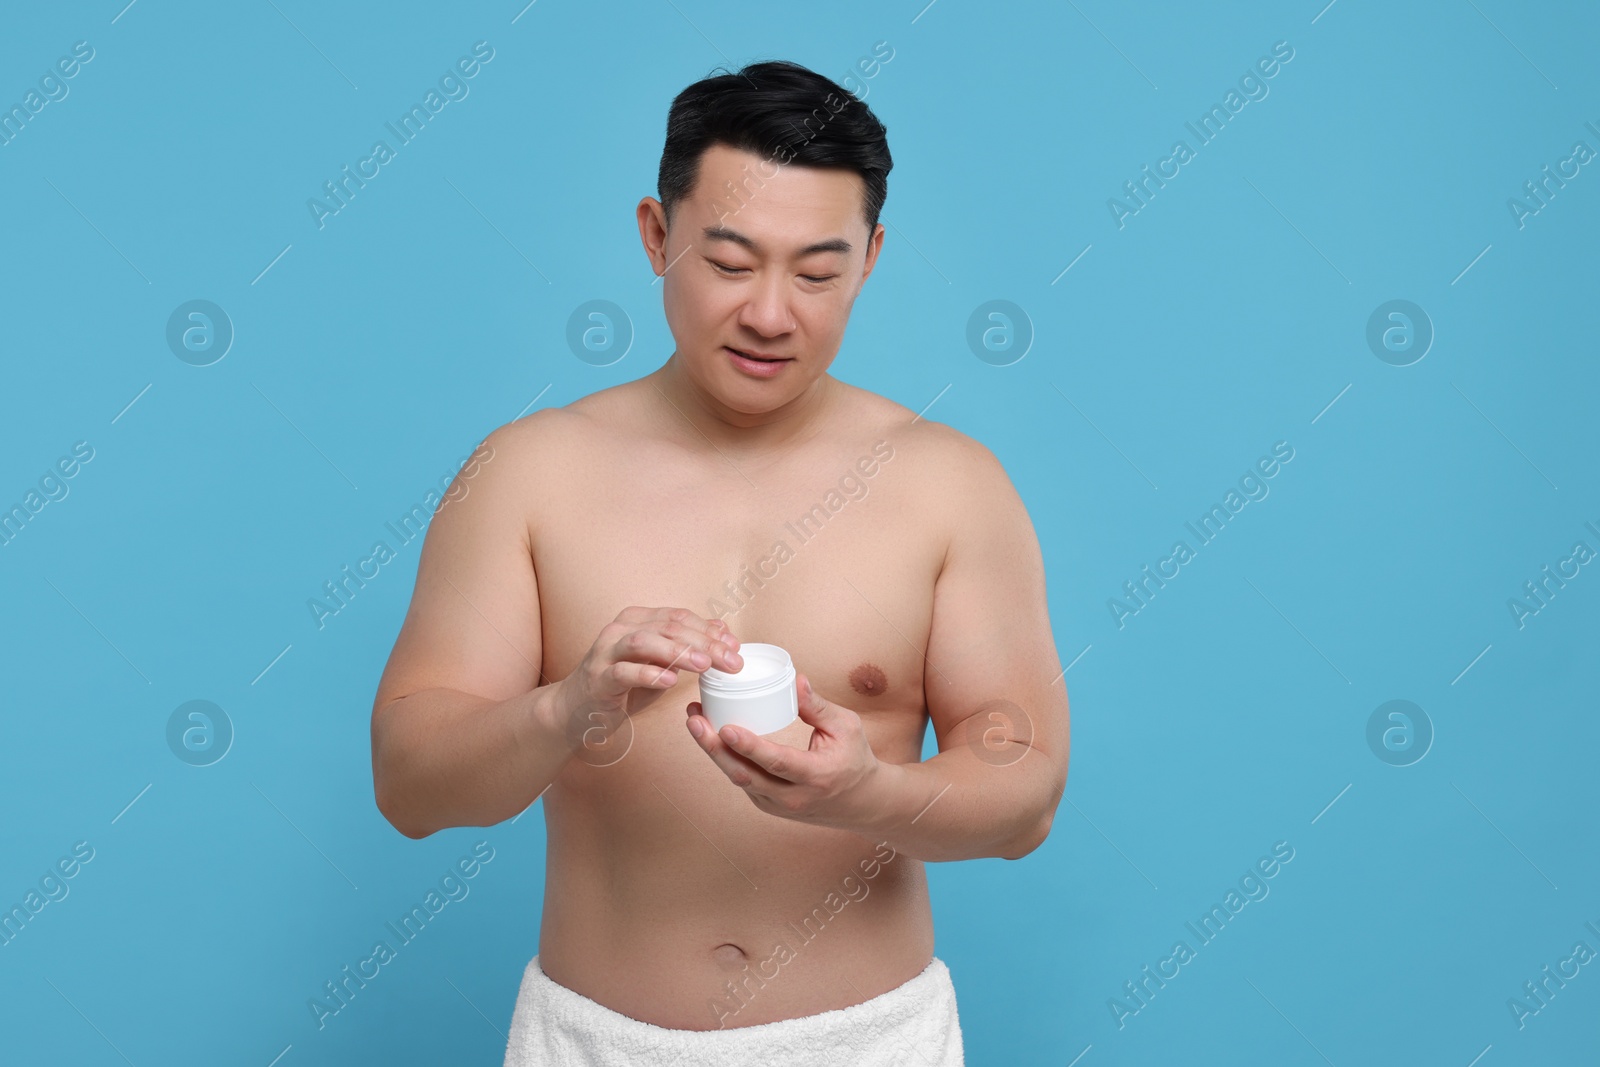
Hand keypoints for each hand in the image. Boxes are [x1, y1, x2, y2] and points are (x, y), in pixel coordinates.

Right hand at [553, 606, 741, 751]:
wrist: (577, 709)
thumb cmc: (622, 684)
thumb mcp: (658, 663)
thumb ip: (686, 646)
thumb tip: (723, 631)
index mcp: (637, 619)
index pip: (679, 617)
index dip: (709, 630)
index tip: (735, 647)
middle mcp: (620, 629)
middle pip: (668, 627)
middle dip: (703, 643)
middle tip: (730, 661)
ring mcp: (606, 652)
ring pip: (644, 642)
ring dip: (677, 652)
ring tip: (703, 665)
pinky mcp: (598, 677)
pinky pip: (623, 672)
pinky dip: (648, 674)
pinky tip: (670, 681)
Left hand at [685, 671, 889, 829]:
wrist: (862, 803)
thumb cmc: (855, 759)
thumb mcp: (846, 727)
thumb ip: (818, 706)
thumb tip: (796, 679)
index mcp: (817, 775)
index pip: (777, 762)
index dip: (749, 746)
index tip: (725, 727)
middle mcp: (793, 796)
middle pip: (745, 775)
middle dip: (714, 748)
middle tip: (694, 720)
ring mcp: (778, 805)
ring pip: (738, 780)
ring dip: (713, 752)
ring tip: (695, 722)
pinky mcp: (768, 805)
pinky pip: (742, 782)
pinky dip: (724, 759)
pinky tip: (710, 736)